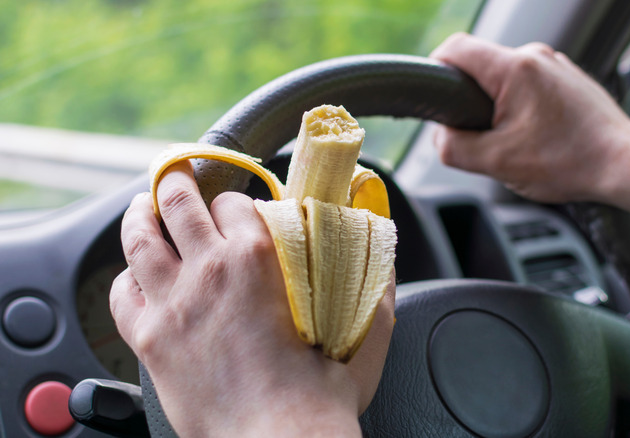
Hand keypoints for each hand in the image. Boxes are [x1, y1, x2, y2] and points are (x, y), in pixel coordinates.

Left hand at [110, 162, 393, 436]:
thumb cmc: (318, 394)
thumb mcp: (362, 332)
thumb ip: (376, 287)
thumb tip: (383, 260)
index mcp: (257, 258)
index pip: (235, 203)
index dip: (237, 199)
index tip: (239, 204)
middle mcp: (208, 271)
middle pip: (179, 202)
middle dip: (178, 180)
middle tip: (179, 173)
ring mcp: (173, 305)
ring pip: (140, 238)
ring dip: (141, 213)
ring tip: (144, 204)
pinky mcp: (150, 341)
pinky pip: (121, 295)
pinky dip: (125, 278)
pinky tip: (135, 275)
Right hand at [431, 33, 629, 202]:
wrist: (624, 164)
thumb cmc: (570, 162)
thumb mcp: (497, 163)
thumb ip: (455, 147)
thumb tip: (441, 137)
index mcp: (515, 69)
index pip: (456, 48)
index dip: (435, 68)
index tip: (435, 97)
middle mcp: (536, 56)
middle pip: (481, 65)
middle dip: (470, 100)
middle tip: (480, 136)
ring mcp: (556, 65)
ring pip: (506, 78)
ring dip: (498, 107)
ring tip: (516, 142)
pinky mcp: (568, 79)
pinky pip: (530, 86)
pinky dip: (522, 109)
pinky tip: (537, 138)